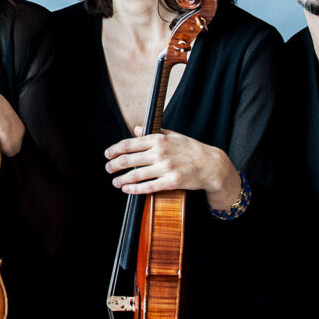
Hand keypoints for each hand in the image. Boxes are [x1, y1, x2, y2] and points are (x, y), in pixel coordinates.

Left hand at [104, 127, 240, 208]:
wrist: (211, 165)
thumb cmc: (191, 149)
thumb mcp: (173, 135)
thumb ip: (153, 132)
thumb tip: (136, 129)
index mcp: (158, 139)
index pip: (129, 144)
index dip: (114, 150)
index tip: (107, 154)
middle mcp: (160, 152)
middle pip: (128, 159)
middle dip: (114, 165)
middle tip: (108, 169)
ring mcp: (166, 167)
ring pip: (136, 175)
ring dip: (121, 179)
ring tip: (116, 182)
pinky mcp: (171, 182)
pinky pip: (148, 187)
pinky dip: (135, 189)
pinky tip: (127, 190)